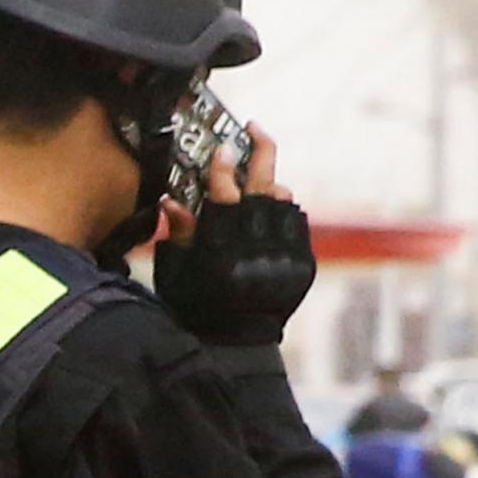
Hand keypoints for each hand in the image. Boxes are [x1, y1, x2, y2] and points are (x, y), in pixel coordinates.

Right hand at [157, 123, 313, 343]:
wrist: (237, 348)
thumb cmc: (197, 312)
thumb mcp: (176, 278)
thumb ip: (178, 237)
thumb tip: (174, 200)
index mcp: (221, 256)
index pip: (224, 199)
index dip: (222, 168)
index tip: (220, 147)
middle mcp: (257, 254)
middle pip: (264, 187)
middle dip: (260, 151)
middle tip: (252, 129)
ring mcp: (284, 259)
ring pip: (284, 202)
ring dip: (270, 183)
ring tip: (257, 179)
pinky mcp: (302, 265)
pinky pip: (297, 223)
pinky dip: (283, 210)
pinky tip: (270, 208)